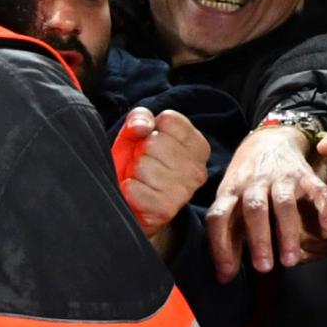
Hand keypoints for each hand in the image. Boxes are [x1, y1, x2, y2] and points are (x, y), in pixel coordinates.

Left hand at [115, 107, 212, 236]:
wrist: (131, 202)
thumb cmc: (138, 161)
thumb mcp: (138, 131)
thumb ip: (140, 117)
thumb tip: (143, 126)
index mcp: (198, 146)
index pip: (169, 120)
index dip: (151, 128)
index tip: (151, 141)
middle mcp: (197, 170)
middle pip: (154, 142)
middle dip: (141, 150)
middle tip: (144, 163)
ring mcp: (183, 192)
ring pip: (143, 165)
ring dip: (134, 171)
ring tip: (141, 178)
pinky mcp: (165, 210)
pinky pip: (135, 188)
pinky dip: (128, 188)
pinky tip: (136, 191)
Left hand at [208, 124, 326, 278]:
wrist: (269, 139)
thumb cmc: (246, 182)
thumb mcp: (230, 202)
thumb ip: (228, 237)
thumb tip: (224, 278)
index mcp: (231, 190)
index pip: (219, 216)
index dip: (220, 246)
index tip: (228, 274)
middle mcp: (254, 182)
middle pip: (254, 208)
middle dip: (259, 238)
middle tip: (264, 268)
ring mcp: (281, 177)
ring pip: (283, 202)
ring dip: (287, 231)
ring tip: (290, 260)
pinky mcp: (305, 174)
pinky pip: (318, 190)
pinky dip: (325, 209)